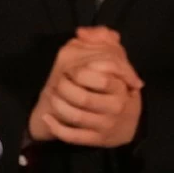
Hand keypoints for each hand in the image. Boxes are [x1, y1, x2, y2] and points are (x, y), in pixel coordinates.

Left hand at [28, 27, 143, 146]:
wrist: (126, 121)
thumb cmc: (115, 84)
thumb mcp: (113, 57)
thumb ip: (101, 38)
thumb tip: (82, 32)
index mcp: (121, 86)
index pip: (98, 77)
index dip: (79, 72)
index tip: (72, 70)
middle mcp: (116, 107)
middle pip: (82, 97)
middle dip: (63, 88)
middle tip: (59, 82)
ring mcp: (105, 125)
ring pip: (75, 116)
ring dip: (58, 104)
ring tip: (53, 95)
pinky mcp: (96, 140)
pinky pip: (72, 136)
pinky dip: (56, 127)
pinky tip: (47, 118)